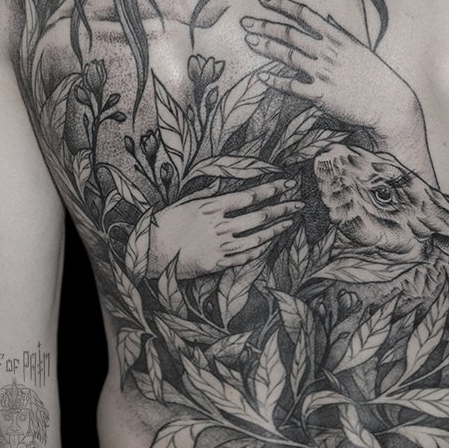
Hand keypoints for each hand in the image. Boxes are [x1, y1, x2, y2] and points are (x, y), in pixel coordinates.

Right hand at [150, 177, 302, 278]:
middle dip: (282, 208)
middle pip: (258, 216)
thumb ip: (209, 195)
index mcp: (211, 207)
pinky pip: (244, 257)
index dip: (271, 189)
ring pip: (256, 238)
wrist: (149, 253)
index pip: (249, 196)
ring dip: (275, 229)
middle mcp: (219, 226)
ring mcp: (220, 246)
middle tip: (298, 203)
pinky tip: (270, 243)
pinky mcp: (217, 264)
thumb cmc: (165, 223)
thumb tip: (225, 187)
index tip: (287, 184)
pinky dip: (260, 250)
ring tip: (289, 222)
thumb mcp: (186, 202)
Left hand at [240, 0, 432, 171]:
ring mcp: (324, 73)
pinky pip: (292, 86)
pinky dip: (276, 81)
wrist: (389, 102)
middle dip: (265, 25)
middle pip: (290, 34)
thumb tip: (325, 18)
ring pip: (288, 56)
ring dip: (267, 48)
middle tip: (245, 21)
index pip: (304, 14)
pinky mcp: (321, 95)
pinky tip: (262, 76)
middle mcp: (328, 52)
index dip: (281, 4)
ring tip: (250, 41)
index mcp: (337, 37)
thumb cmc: (373, 74)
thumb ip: (338, 32)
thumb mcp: (357, 47)